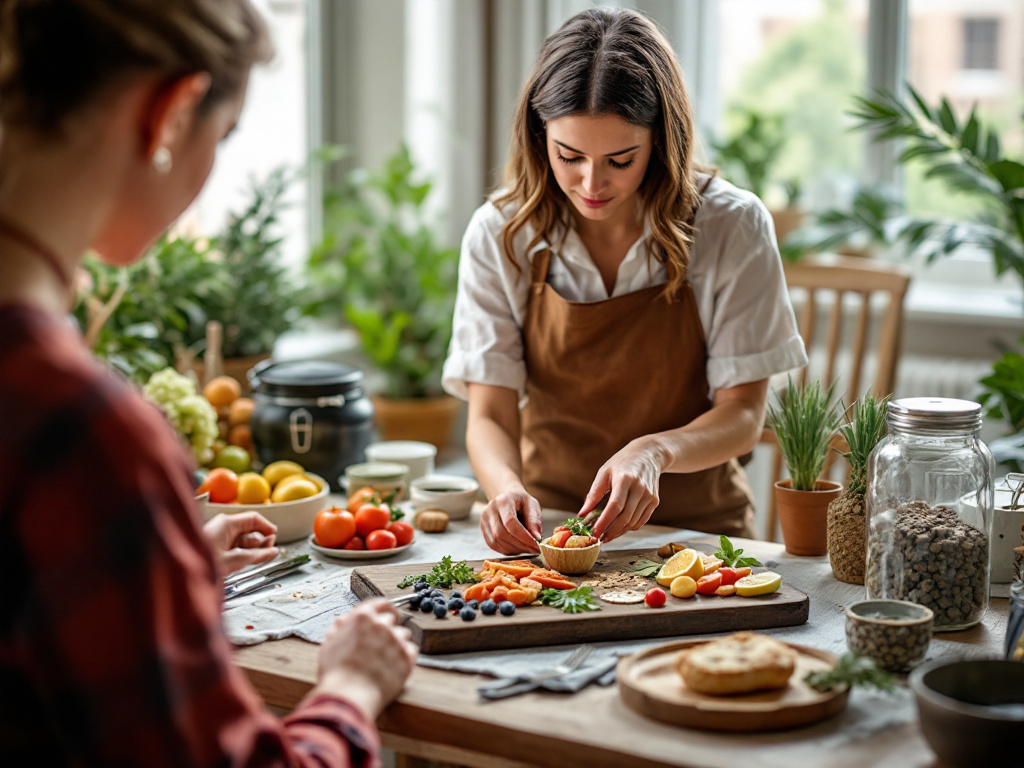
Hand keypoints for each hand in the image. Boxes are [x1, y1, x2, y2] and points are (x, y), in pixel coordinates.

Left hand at [202, 511, 277, 576]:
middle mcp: (224, 527)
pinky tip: (242, 564)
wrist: (179, 575)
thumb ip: (256, 556)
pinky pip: (236, 548)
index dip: (268, 528)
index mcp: (227, 523)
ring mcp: (220, 537)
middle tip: (265, 555)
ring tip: (252, 562)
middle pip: (251, 530)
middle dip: (260, 543)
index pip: (255, 518)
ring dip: (251, 551)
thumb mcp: (233, 561)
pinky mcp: (217, 546)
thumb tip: (274, 552)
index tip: (275, 541)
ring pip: (244, 541)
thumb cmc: (200, 564)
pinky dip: (242, 555)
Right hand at [316, 599, 418, 719]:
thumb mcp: (329, 644)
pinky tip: (393, 666)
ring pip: (403, 634)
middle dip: (386, 629)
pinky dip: (405, 655)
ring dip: (396, 642)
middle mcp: (382, 624)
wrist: (349, 695)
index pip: (381, 603)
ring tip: (384, 659)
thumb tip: (344, 620)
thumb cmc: (336, 672)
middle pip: (391, 620)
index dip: (384, 607)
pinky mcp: (407, 657)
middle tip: (377, 645)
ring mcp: (396, 640)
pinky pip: (411, 649)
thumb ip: (339, 627)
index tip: (388, 612)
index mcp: (362, 617)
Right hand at [480, 489, 542, 553]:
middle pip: (501, 533)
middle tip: (533, 548)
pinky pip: (494, 545)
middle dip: (519, 544)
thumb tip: (536, 537)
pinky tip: (517, 548)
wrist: (506, 497)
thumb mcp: (532, 504)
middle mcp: (490, 511)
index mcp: (503, 501)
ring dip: (514, 548)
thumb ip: (534, 520)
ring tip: (527, 548)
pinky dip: (507, 550)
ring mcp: (484, 521)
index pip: (510, 522)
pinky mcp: (484, 530)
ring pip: (496, 541)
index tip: (535, 544)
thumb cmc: (520, 501)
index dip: (523, 536)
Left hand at [579, 440, 662, 541]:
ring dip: (619, 532)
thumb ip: (593, 494)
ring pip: (633, 522)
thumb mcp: (604, 472)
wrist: (648, 455)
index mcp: (624, 479)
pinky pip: (641, 520)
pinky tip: (619, 529)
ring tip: (607, 535)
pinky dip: (630, 527)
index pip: (615, 506)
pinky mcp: (654, 501)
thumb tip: (582, 514)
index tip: (595, 532)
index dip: (604, 522)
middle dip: (611, 531)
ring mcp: (649, 495)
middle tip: (599, 538)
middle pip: (625, 517)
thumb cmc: (622, 463)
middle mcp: (639, 488)